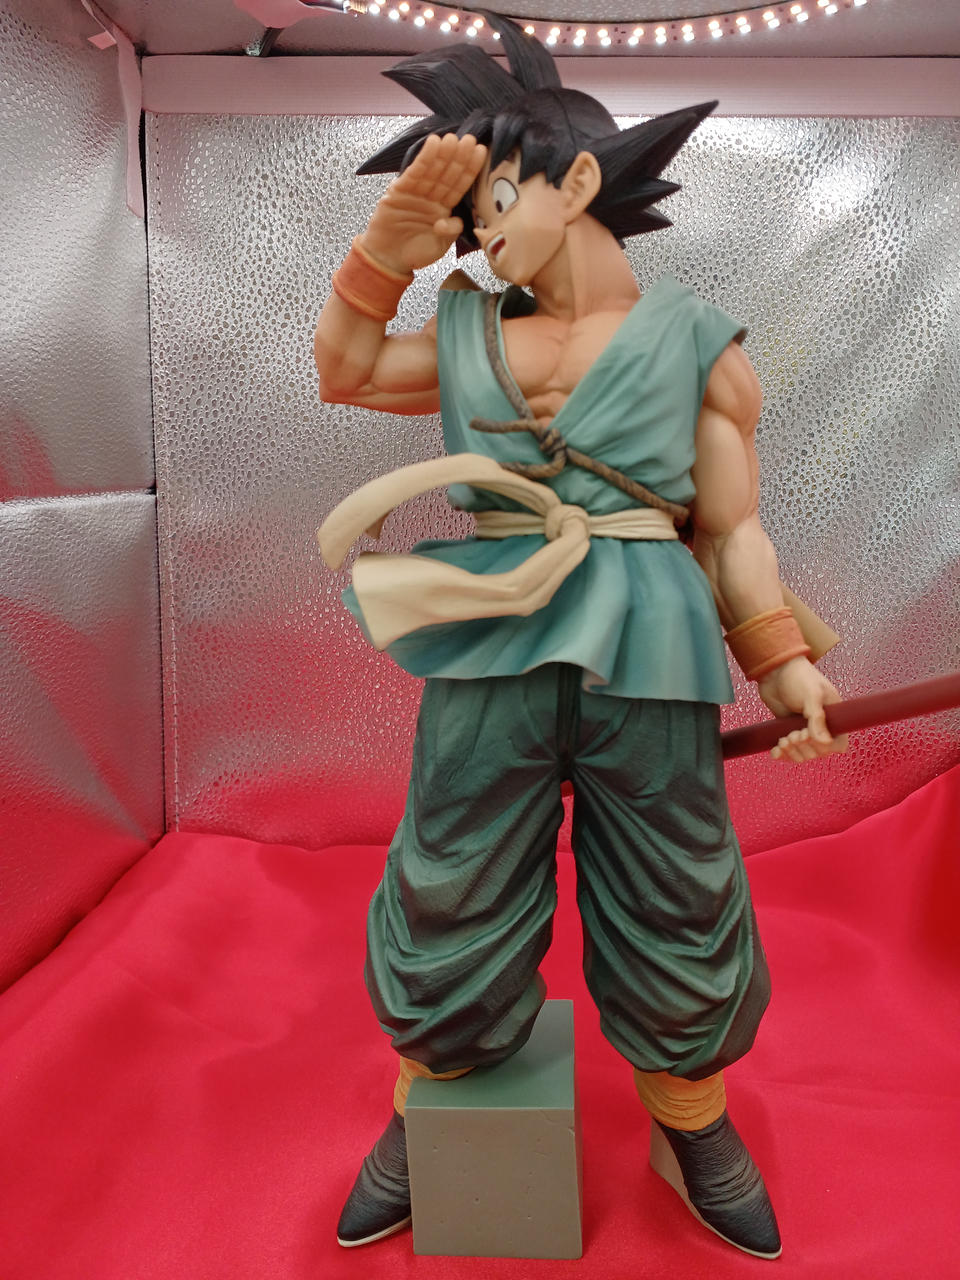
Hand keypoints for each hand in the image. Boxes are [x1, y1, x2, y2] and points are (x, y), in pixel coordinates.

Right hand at [361, 133, 487, 274]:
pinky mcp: (399, 190)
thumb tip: (456, 220)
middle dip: (459, 156)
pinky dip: (423, 158)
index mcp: (444, 208)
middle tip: (469, 139)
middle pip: (448, 174)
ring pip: (433, 170)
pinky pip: (414, 172)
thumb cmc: (415, 253)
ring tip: (452, 139)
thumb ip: (450, 233)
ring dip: (442, 153)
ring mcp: (416, 192)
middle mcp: (432, 196)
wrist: (388, 260)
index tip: (481, 152)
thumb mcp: (438, 247)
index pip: (460, 185)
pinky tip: (432, 143)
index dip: (470, 169)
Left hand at [758, 656, 849, 762]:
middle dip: (804, 747)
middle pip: (818, 752)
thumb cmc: (799, 676)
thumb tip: (825, 743)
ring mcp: (803, 729)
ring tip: (783, 740)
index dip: (824, 747)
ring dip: (792, 752)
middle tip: (793, 734)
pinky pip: (788, 751)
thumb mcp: (812, 695)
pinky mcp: (787, 730)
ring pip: (802, 754)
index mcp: (834, 716)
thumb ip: (817, 718)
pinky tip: (774, 752)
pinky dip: (782, 755)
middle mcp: (821, 725)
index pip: (838, 744)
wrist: (774, 669)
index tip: (808, 735)